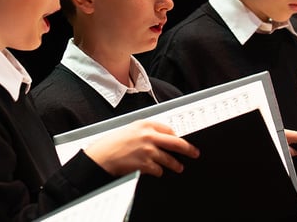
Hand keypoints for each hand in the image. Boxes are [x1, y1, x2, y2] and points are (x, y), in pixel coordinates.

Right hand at [84, 120, 199, 177]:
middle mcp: (148, 135)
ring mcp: (148, 150)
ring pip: (169, 159)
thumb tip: (164, 138)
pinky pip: (159, 170)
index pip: (169, 129)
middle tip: (194, 153)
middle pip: (176, 142)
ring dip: (175, 165)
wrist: (101, 156)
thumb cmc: (113, 143)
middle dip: (188, 149)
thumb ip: (146, 131)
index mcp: (145, 124)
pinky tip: (157, 171)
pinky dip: (159, 172)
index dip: (177, 136)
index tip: (182, 140)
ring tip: (179, 167)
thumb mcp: (130, 129)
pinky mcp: (145, 164)